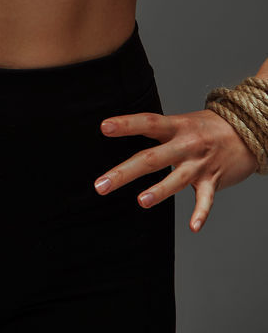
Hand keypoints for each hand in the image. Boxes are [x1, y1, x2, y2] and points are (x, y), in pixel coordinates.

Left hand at [93, 105, 258, 231]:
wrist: (247, 131)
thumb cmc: (206, 128)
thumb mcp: (181, 121)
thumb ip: (158, 130)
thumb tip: (126, 130)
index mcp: (176, 126)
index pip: (148, 123)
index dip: (127, 124)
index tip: (104, 127)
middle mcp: (186, 144)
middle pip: (152, 158)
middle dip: (124, 172)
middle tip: (100, 185)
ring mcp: (200, 163)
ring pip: (177, 179)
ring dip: (160, 191)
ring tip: (142, 201)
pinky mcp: (214, 180)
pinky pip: (206, 199)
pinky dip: (201, 213)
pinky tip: (193, 227)